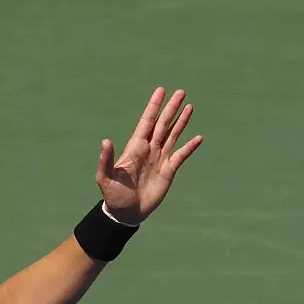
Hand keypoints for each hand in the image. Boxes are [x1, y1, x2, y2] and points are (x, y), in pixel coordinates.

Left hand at [97, 87, 203, 224]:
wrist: (126, 213)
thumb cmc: (113, 195)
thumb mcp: (105, 177)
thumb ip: (106, 160)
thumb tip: (105, 141)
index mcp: (134, 148)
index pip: (146, 122)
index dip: (153, 107)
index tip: (161, 91)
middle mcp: (148, 150)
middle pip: (162, 124)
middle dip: (171, 108)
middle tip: (181, 91)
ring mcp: (159, 159)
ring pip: (172, 135)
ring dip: (181, 121)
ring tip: (190, 106)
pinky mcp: (168, 171)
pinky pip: (181, 155)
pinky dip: (190, 147)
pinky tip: (198, 138)